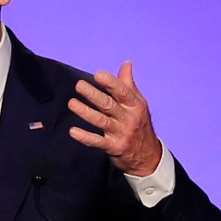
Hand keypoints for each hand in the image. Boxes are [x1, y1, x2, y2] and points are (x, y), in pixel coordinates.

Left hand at [67, 61, 160, 176]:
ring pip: (101, 121)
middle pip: (109, 105)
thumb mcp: (138, 104)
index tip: (98, 75)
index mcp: (134, 105)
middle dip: (93, 95)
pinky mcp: (114, 147)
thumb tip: (126, 63)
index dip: (110, 83)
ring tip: (72, 103)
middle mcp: (128, 118)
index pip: (122, 92)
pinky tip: (73, 131)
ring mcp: (121, 133)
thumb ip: (128, 84)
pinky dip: (85, 137)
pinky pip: (97, 141)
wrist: (148, 156)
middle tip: (79, 85)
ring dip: (85, 112)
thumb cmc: (139, 124)